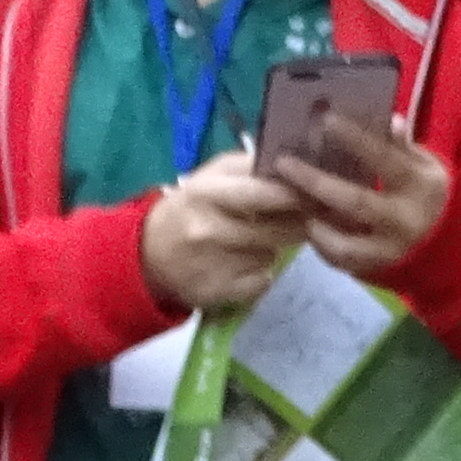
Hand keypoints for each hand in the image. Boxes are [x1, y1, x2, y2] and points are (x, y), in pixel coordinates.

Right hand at [139, 151, 308, 313]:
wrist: (148, 257)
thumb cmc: (190, 208)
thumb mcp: (211, 177)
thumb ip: (250, 167)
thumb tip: (294, 168)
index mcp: (208, 193)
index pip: (264, 193)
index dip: (294, 195)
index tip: (311, 195)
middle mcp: (210, 229)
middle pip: (277, 230)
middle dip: (295, 224)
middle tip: (300, 220)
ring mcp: (215, 264)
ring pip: (271, 255)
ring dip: (271, 248)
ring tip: (253, 242)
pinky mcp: (220, 292)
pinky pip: (262, 280)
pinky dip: (260, 274)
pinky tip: (242, 266)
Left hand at [269, 111, 450, 283]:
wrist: (452, 249)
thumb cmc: (428, 195)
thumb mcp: (426, 166)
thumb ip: (403, 147)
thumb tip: (388, 120)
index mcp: (419, 186)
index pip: (386, 159)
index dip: (356, 140)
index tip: (326, 119)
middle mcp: (404, 221)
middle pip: (355, 203)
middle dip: (316, 183)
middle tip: (283, 164)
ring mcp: (389, 250)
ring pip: (343, 243)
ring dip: (315, 223)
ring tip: (293, 203)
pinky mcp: (376, 269)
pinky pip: (340, 260)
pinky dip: (321, 244)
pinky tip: (310, 224)